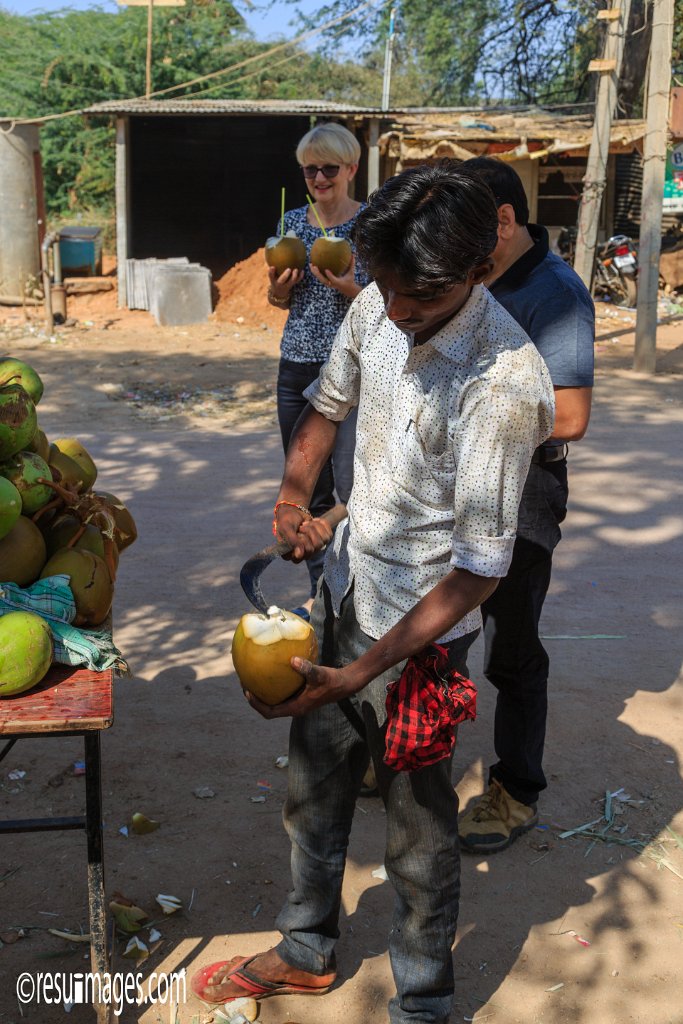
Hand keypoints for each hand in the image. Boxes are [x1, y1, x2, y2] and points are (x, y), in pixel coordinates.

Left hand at [245, 660, 360, 717]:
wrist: (345, 684)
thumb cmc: (332, 681)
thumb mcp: (319, 674)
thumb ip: (307, 668)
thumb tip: (293, 660)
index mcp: (295, 708)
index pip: (269, 712)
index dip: (256, 704)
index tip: (247, 691)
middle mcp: (294, 708)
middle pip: (268, 708)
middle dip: (255, 698)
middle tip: (245, 682)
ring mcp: (297, 703)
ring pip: (275, 701)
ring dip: (263, 693)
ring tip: (253, 678)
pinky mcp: (300, 696)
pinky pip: (282, 694)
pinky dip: (274, 686)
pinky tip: (272, 672)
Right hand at [268, 265, 302, 300]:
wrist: (279, 293)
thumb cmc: (275, 281)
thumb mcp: (272, 277)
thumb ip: (272, 270)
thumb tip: (273, 258)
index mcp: (273, 281)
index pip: (271, 276)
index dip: (271, 272)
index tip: (272, 267)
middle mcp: (280, 284)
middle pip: (282, 280)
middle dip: (285, 275)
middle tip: (289, 269)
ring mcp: (287, 285)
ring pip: (291, 282)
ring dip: (294, 276)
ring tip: (296, 269)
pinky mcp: (292, 285)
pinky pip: (297, 281)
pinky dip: (300, 276)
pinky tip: (302, 270)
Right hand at [275, 505, 334, 562]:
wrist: (293, 512)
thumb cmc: (286, 521)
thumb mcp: (286, 529)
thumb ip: (292, 541)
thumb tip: (299, 555)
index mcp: (293, 555)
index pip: (305, 553)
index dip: (303, 540)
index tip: (297, 532)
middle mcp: (305, 554)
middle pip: (317, 546)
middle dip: (309, 531)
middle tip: (301, 526)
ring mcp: (315, 548)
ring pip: (324, 540)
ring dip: (314, 526)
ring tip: (306, 523)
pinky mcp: (323, 539)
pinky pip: (329, 533)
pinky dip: (322, 523)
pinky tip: (314, 520)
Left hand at [310, 255, 359, 298]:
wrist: (348, 290)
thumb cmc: (349, 280)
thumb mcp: (351, 273)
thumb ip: (351, 264)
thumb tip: (353, 255)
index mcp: (338, 282)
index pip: (333, 279)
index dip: (329, 275)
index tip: (326, 270)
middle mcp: (332, 284)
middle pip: (323, 280)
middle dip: (317, 274)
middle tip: (314, 266)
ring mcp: (329, 284)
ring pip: (320, 279)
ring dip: (315, 273)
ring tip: (311, 265)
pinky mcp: (327, 283)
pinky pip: (320, 278)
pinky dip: (316, 273)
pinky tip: (313, 266)